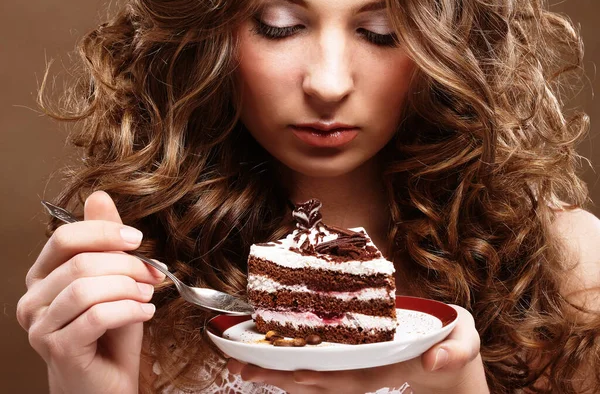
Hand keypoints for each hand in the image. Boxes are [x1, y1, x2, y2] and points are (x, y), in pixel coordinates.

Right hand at [16, 191, 164, 393]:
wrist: (107, 381)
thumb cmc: (110, 333)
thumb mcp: (114, 280)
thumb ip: (106, 242)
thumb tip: (99, 197)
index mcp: (44, 276)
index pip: (65, 238)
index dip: (105, 233)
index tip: (138, 240)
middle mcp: (33, 299)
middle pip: (81, 263)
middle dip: (127, 264)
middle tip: (153, 273)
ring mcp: (40, 326)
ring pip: (87, 289)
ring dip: (128, 288)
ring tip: (148, 294)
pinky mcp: (57, 348)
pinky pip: (97, 317)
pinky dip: (129, 310)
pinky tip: (145, 312)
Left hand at [227, 306, 487, 393]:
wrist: (452, 360)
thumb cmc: (454, 344)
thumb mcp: (464, 342)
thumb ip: (455, 351)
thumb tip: (434, 360)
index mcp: (388, 367)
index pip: (345, 375)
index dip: (314, 374)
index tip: (282, 370)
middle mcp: (367, 372)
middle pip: (318, 379)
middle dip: (280, 375)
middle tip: (239, 364)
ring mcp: (359, 369)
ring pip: (314, 376)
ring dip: (277, 372)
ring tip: (240, 363)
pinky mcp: (355, 362)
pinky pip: (320, 367)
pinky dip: (292, 365)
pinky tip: (268, 358)